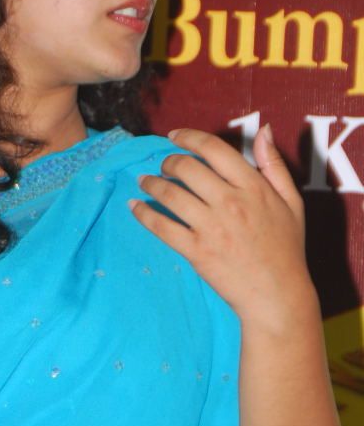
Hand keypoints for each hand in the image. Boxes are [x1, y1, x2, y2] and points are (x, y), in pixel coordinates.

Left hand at [129, 126, 314, 331]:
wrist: (277, 295)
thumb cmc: (285, 248)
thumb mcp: (291, 202)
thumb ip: (274, 164)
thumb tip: (263, 130)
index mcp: (253, 187)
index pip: (214, 149)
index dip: (189, 137)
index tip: (175, 136)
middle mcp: (229, 202)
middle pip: (186, 167)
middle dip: (168, 161)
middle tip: (163, 166)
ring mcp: (211, 227)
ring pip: (170, 193)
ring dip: (151, 183)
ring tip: (144, 182)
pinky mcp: (196, 250)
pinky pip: (161, 226)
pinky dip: (143, 213)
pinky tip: (134, 206)